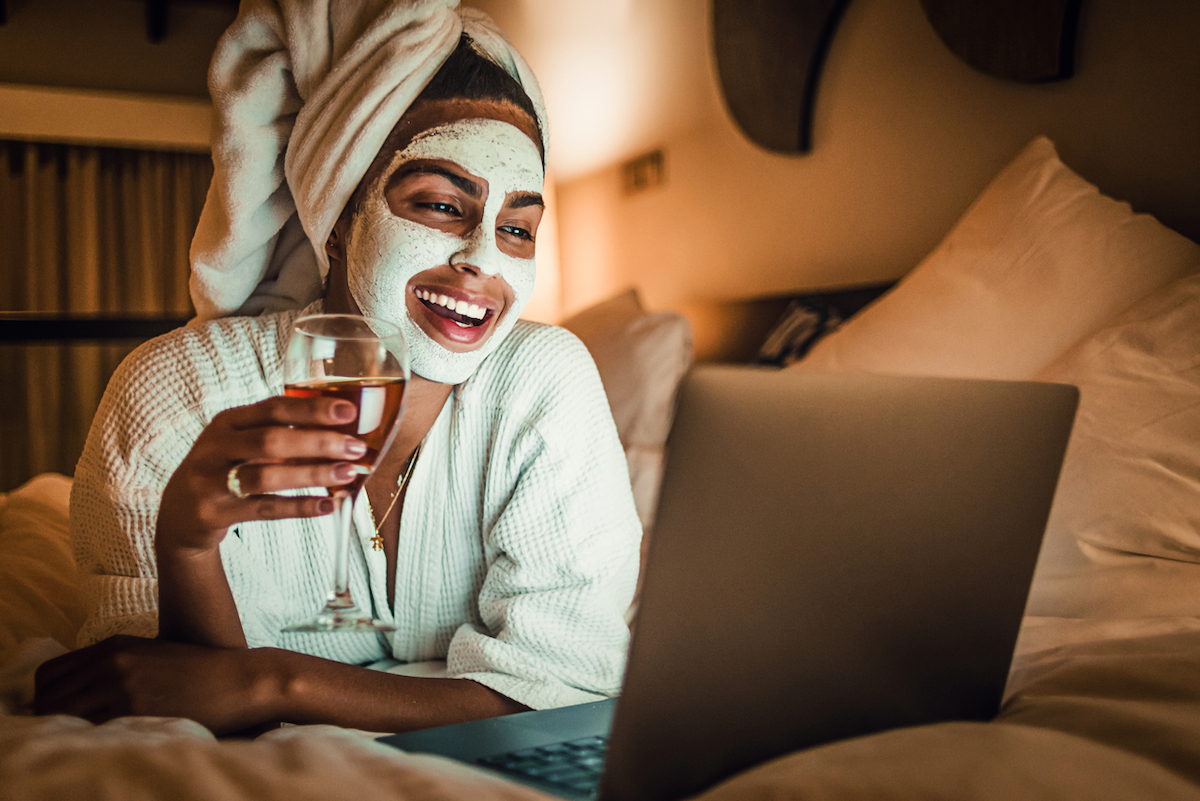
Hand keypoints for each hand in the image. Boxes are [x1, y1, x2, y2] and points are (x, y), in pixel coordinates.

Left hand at [33, 636, 281, 733]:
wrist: (241, 679)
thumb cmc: (204, 673)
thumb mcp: (154, 656)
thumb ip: (118, 666)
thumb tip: (87, 695)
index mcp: (114, 645)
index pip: (48, 673)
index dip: (45, 698)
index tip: (58, 714)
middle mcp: (110, 660)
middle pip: (47, 695)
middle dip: (48, 718)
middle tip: (69, 734)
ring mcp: (120, 683)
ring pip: (60, 714)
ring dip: (65, 731)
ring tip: (86, 742)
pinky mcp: (134, 707)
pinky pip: (88, 729)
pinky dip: (87, 740)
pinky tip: (104, 744)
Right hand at [158, 395, 367, 553]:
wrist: (179, 514)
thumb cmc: (225, 470)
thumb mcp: (243, 444)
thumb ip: (282, 435)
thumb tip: (342, 434)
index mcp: (228, 422)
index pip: (274, 409)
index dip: (312, 409)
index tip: (349, 411)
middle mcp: (216, 447)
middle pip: (271, 440)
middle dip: (318, 442)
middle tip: (356, 447)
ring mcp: (210, 481)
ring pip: (266, 476)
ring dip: (312, 474)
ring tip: (348, 474)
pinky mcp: (213, 513)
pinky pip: (264, 509)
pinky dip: (299, 507)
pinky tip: (328, 505)